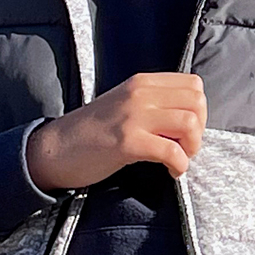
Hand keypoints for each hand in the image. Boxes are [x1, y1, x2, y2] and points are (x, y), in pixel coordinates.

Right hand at [23, 73, 205, 190]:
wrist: (54, 149)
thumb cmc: (94, 131)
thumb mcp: (126, 104)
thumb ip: (155, 103)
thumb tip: (192, 116)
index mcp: (142, 82)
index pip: (194, 85)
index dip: (199, 109)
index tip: (187, 129)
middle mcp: (140, 93)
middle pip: (197, 103)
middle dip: (200, 129)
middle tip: (185, 147)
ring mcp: (133, 116)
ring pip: (189, 123)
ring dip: (192, 147)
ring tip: (179, 159)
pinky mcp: (127, 142)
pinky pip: (171, 151)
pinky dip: (180, 164)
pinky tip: (172, 171)